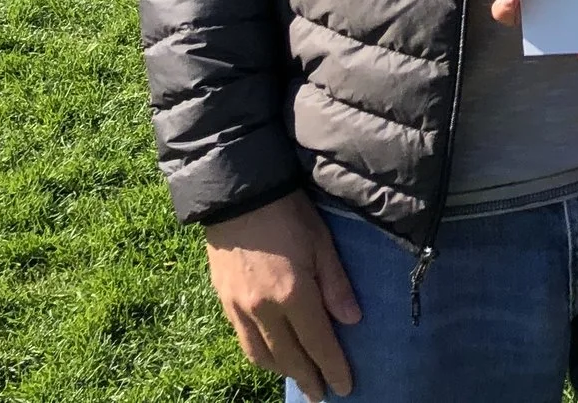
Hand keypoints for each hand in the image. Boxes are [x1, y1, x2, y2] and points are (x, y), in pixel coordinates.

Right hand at [202, 190, 359, 397]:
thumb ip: (336, 284)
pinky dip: (260, 355)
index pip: (318, 343)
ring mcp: (239, 308)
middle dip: (308, 378)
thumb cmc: (288, 212)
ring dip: (283, 371)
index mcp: (293, 294)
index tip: (345, 387)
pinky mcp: (223, 301)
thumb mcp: (322, 242)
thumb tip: (353, 321)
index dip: (334, 368)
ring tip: (299, 377)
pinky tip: (271, 355)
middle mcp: (263, 309)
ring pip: (261, 356)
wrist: (238, 194)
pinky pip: (243, 341)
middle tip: (322, 394)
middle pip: (289, 358)